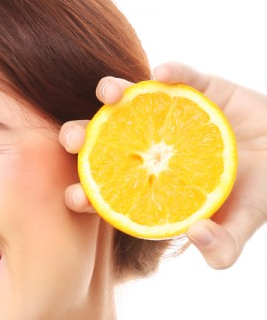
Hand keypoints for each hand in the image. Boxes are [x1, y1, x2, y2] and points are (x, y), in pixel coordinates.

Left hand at [60, 63, 266, 268]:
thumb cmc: (254, 196)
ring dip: (113, 92)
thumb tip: (197, 234)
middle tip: (71, 138)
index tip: (72, 196)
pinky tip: (163, 72)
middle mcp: (148, 147)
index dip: (85, 195)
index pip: (106, 191)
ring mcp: (167, 116)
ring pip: (130, 101)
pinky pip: (181, 76)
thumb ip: (221, 248)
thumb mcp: (239, 229)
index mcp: (147, 184)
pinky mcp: (196, 88)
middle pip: (101, 142)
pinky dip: (172, 71)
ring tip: (109, 93)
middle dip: (79, 138)